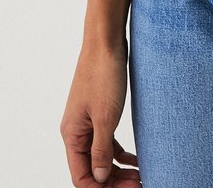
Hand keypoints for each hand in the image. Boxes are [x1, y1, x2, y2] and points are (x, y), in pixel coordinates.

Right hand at [60, 40, 141, 185]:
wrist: (106, 40)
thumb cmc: (103, 74)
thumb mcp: (106, 117)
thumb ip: (101, 150)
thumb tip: (98, 178)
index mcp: (72, 135)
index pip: (81, 177)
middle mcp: (77, 132)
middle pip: (92, 170)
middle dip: (113, 182)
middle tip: (139, 185)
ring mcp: (88, 122)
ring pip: (101, 157)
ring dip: (118, 170)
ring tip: (141, 176)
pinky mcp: (100, 113)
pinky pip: (108, 142)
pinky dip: (121, 154)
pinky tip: (136, 160)